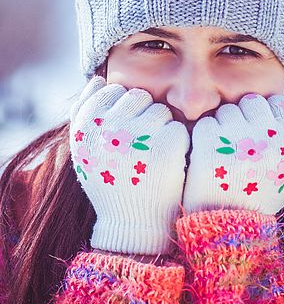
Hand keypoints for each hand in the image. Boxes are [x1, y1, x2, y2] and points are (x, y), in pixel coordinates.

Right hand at [69, 76, 189, 254]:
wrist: (132, 224)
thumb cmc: (110, 182)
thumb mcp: (85, 150)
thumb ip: (85, 113)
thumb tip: (98, 78)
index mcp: (85, 127)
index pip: (111, 90)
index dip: (122, 109)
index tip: (123, 132)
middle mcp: (108, 128)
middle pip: (138, 96)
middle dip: (143, 114)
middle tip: (140, 145)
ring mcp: (139, 136)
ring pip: (160, 110)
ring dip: (161, 127)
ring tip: (152, 155)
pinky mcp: (168, 146)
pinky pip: (178, 127)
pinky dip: (177, 143)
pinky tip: (167, 163)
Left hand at [182, 93, 283, 214]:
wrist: (231, 227)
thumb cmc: (265, 194)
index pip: (279, 103)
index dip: (268, 116)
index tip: (261, 135)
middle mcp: (268, 138)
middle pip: (252, 102)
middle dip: (244, 117)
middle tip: (240, 143)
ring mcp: (237, 141)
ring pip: (227, 110)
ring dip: (223, 126)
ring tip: (225, 153)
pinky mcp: (209, 146)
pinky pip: (206, 123)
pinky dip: (204, 137)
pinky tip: (210, 157)